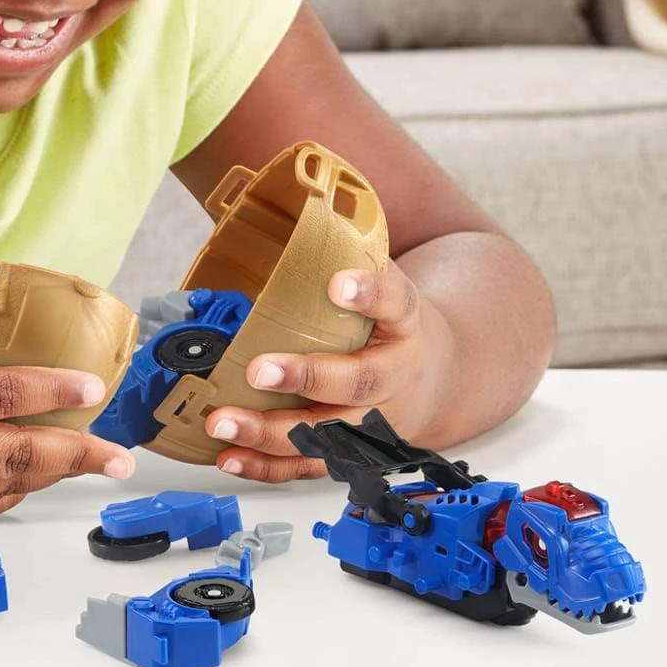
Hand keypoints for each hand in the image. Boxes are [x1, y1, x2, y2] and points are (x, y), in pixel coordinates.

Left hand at [203, 259, 453, 481]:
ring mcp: (376, 423)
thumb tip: (269, 199)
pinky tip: (229, 455)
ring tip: (222, 421)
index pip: (396, 300)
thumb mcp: (388, 278)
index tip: (340, 282)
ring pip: (328, 436)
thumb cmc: (396, 322)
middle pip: (357, 383)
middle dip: (307, 378)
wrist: (445, 377)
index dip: (369, 291)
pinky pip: (310, 467)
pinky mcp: (352, 453)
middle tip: (260, 368)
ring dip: (271, 433)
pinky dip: (267, 465)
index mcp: (407, 324)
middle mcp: (396, 378)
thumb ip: (344, 249)